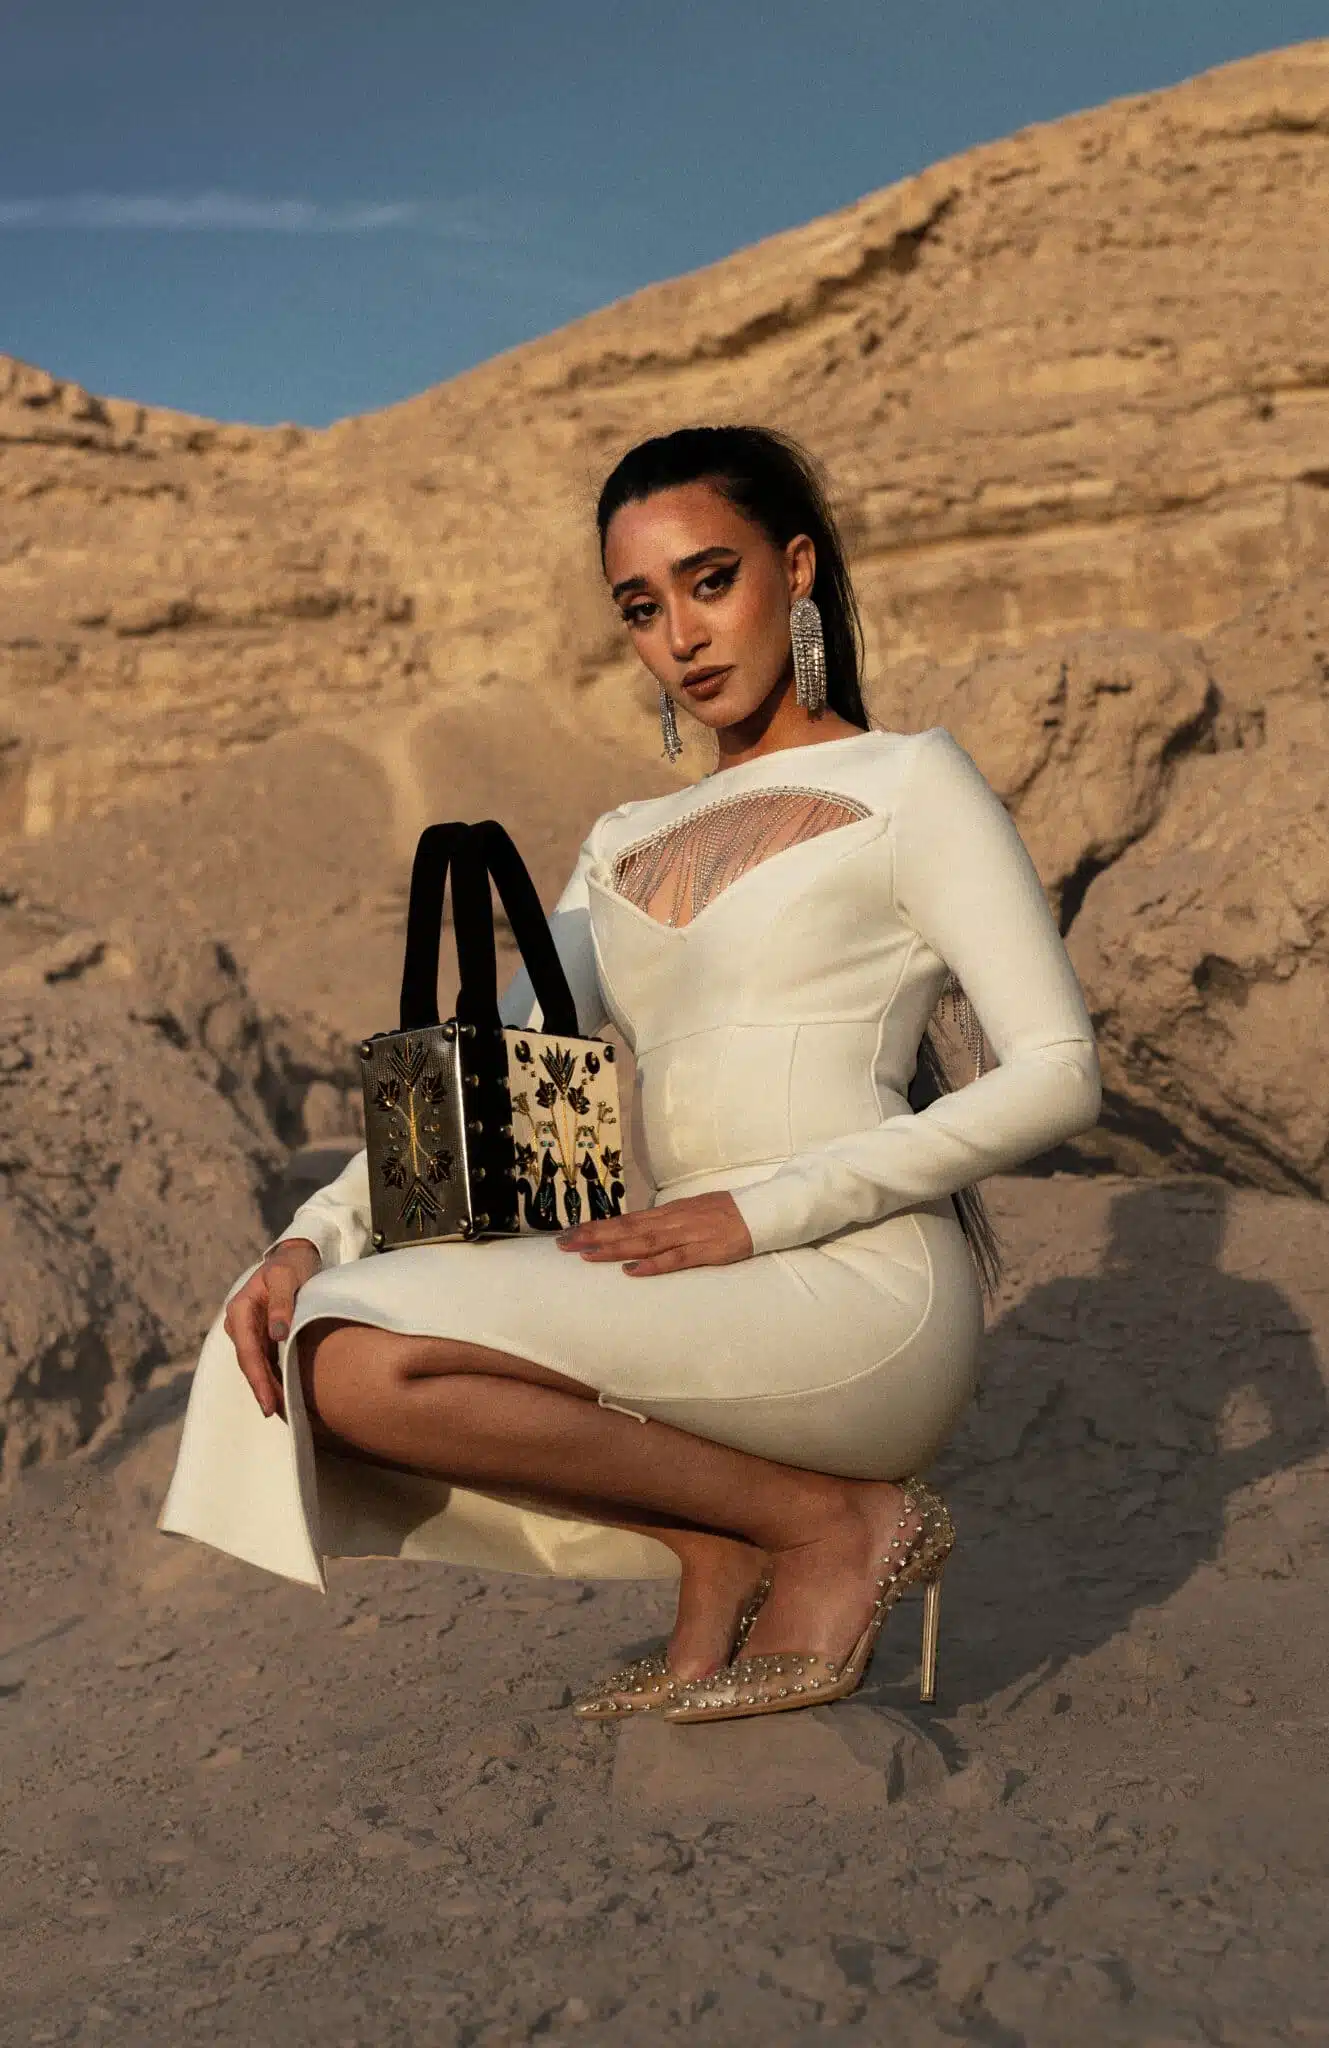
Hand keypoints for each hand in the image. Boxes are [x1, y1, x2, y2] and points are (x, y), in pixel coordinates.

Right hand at [224, 1239, 321, 1417]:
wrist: (294, 1256)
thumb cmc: (292, 1265)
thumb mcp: (288, 1277)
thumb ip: (282, 1303)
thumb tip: (277, 1334)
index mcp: (240, 1309)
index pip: (248, 1352)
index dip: (258, 1379)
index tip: (269, 1402)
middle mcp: (239, 1323)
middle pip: (250, 1363)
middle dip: (262, 1389)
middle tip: (276, 1414)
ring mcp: (248, 1330)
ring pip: (256, 1364)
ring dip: (267, 1386)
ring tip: (282, 1410)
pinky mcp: (260, 1335)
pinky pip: (264, 1359)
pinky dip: (273, 1376)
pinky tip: (284, 1392)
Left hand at [555, 1192, 753, 1277]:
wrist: (761, 1211)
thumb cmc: (725, 1213)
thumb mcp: (689, 1211)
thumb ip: (664, 1221)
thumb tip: (637, 1227)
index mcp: (668, 1212)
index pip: (626, 1220)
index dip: (597, 1226)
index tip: (570, 1232)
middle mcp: (672, 1221)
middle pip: (627, 1229)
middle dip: (594, 1236)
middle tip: (564, 1243)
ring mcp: (688, 1234)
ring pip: (644, 1242)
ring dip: (614, 1249)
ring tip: (587, 1255)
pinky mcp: (705, 1250)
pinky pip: (675, 1258)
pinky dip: (653, 1265)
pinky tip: (632, 1271)